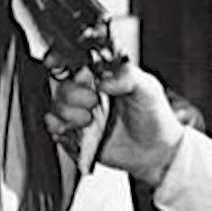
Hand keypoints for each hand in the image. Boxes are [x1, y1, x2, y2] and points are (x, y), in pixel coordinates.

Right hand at [46, 62, 185, 184]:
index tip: (56, 63)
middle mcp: (88, 92)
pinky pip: (56, 129)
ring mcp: (81, 113)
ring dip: (68, 113)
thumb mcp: (146, 88)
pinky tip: (74, 129)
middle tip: (93, 102)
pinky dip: (59, 128)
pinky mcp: (77, 134)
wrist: (155, 149)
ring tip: (89, 120)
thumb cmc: (153, 114)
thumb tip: (103, 80)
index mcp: (102, 75)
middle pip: (61, 85)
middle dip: (72, 94)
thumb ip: (127, 76)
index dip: (60, 60)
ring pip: (56, 106)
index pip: (75, 62)